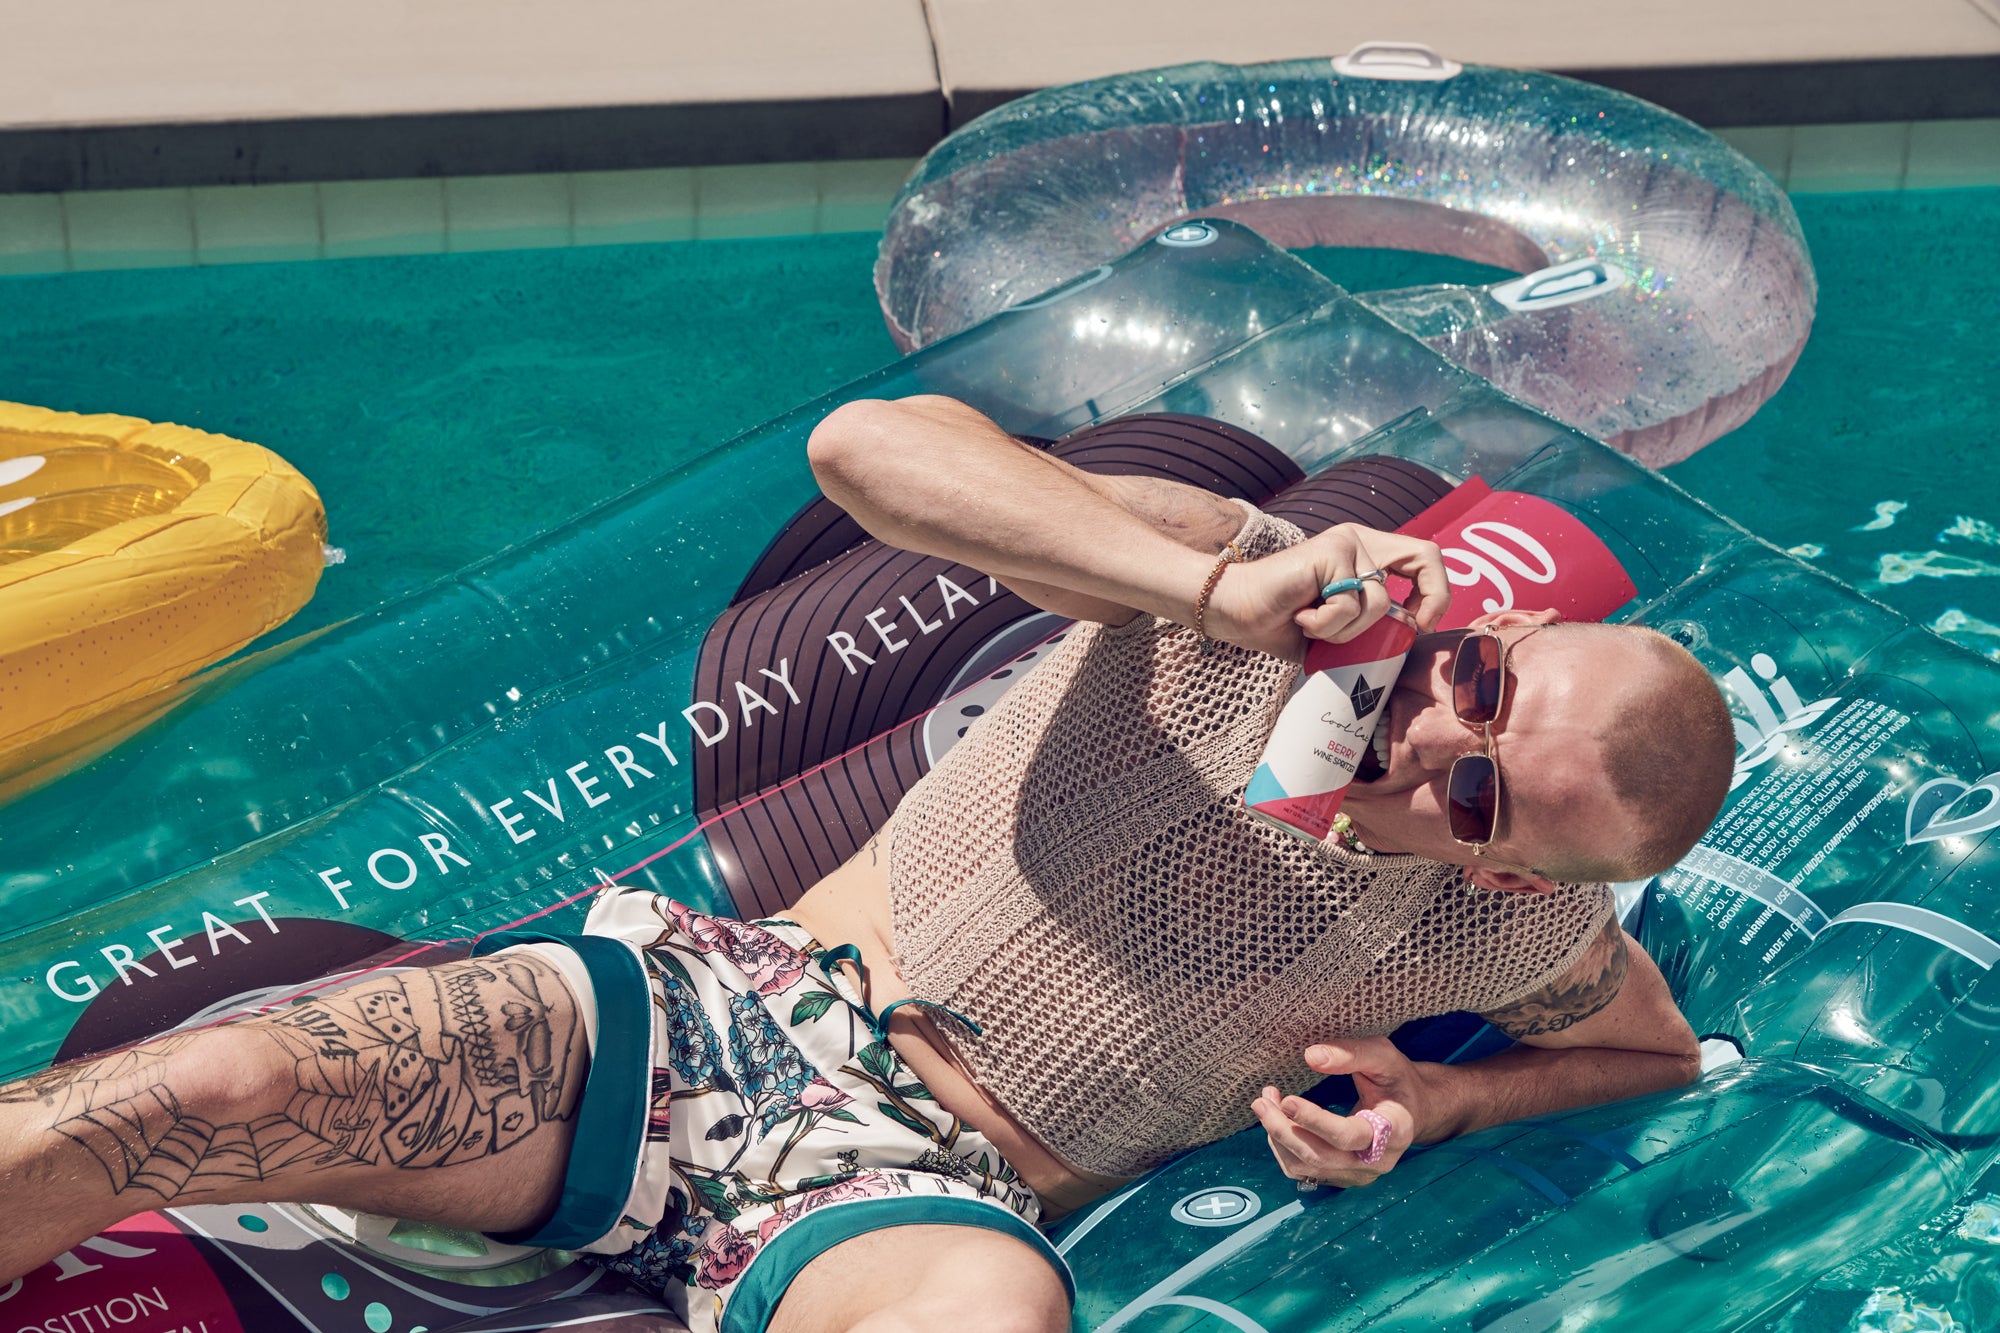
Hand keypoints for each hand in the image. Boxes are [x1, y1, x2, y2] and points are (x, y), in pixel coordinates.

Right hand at [1205, 524, 1448, 659]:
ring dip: (1349, 630)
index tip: (1420, 625)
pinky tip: (1301, 618)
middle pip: (1426, 555)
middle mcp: (1360, 543)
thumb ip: (1371, 628)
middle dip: (1434, 595)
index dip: (1436, 592)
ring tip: (1314, 628)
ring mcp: (1345, 543)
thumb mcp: (1339, 631)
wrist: (1235, 613)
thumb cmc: (1281, 624)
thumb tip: (1407, 646)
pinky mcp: (1329, 551)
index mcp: (1365, 556)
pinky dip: (1327, 625)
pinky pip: (1349, 603)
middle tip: (1414, 627)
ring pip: (1379, 601)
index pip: (1422, 559)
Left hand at [1250, 1038, 1423, 1187]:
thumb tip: (1311, 1056)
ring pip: (1307, 1167)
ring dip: (1278, 1138)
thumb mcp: (1383, 1056)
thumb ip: (1351, 1054)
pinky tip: (1278, 1120)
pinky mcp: (1342, 1177)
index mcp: (1394, 1131)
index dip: (1315, 1121)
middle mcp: (1377, 1161)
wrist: (1410, 1109)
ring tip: (1266, 1104)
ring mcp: (1358, 1174)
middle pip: (1321, 1156)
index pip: (1349, 1135)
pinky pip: (1304, 1171)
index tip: (1288, 1100)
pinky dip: (1283, 1148)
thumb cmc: (1396, 1079)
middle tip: (1262, 1101)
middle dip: (1284, 1129)